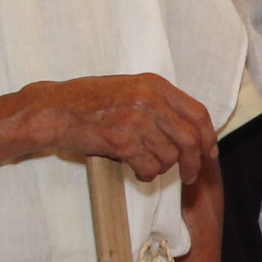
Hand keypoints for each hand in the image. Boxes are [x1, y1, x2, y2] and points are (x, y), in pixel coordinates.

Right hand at [34, 74, 217, 183]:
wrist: (53, 109)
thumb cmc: (88, 102)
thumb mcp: (129, 89)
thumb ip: (158, 104)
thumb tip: (188, 132)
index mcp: (155, 84)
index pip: (198, 113)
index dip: (208, 138)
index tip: (208, 153)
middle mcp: (149, 99)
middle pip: (190, 139)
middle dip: (194, 163)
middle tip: (190, 176)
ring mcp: (136, 119)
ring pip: (169, 156)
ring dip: (161, 167)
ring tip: (145, 164)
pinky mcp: (122, 140)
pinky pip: (149, 167)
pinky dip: (146, 174)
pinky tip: (135, 169)